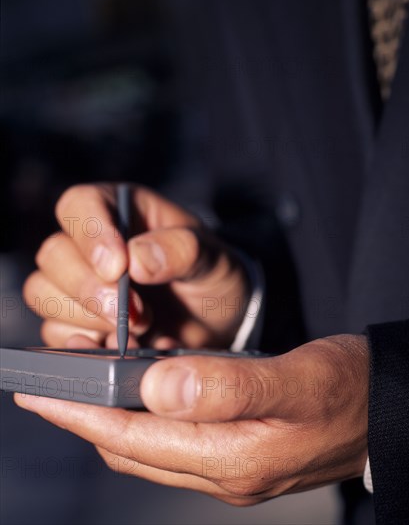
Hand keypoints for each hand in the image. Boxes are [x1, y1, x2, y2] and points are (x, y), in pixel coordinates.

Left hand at [14, 335, 368, 504]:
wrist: (389, 409)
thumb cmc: (351, 388)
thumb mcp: (296, 379)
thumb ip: (230, 387)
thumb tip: (158, 386)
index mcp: (235, 458)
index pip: (135, 440)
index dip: (84, 414)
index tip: (42, 392)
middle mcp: (228, 472)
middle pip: (136, 450)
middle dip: (89, 419)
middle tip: (54, 386)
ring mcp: (236, 466)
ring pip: (155, 448)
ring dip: (117, 419)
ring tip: (88, 388)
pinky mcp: (244, 452)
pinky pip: (179, 441)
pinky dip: (151, 418)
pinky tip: (147, 394)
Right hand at [23, 183, 248, 349]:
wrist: (219, 322)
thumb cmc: (213, 276)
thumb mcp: (213, 258)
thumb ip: (182, 250)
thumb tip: (136, 259)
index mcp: (122, 211)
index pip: (80, 205)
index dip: (90, 235)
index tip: (117, 267)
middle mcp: (92, 245)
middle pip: (54, 256)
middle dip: (91, 289)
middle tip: (137, 312)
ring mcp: (80, 285)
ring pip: (44, 294)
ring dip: (89, 318)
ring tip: (142, 327)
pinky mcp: (78, 324)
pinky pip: (56, 335)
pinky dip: (89, 346)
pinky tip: (126, 349)